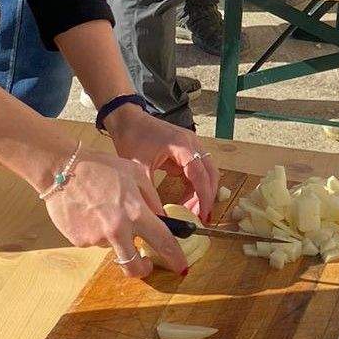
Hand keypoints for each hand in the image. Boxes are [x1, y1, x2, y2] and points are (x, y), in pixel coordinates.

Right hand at [42, 147, 189, 276]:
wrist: (62, 168)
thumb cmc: (100, 167)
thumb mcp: (134, 173)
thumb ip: (151, 197)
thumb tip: (162, 217)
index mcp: (135, 212)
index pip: (162, 241)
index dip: (174, 257)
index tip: (180, 266)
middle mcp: (117, 230)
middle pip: (134, 266)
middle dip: (143, 269)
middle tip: (146, 263)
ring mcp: (96, 238)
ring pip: (113, 247)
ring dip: (115, 236)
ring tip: (103, 210)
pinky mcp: (79, 241)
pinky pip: (94, 241)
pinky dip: (96, 231)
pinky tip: (89, 212)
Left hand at [105, 103, 218, 222]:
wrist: (128, 120)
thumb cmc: (133, 139)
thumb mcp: (139, 169)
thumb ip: (151, 194)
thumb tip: (159, 218)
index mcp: (182, 145)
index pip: (200, 174)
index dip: (204, 197)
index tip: (203, 215)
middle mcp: (192, 143)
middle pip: (210, 173)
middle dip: (207, 196)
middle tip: (199, 218)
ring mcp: (192, 145)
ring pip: (207, 172)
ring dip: (202, 192)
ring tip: (192, 212)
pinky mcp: (188, 149)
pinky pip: (198, 170)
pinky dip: (195, 186)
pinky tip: (186, 200)